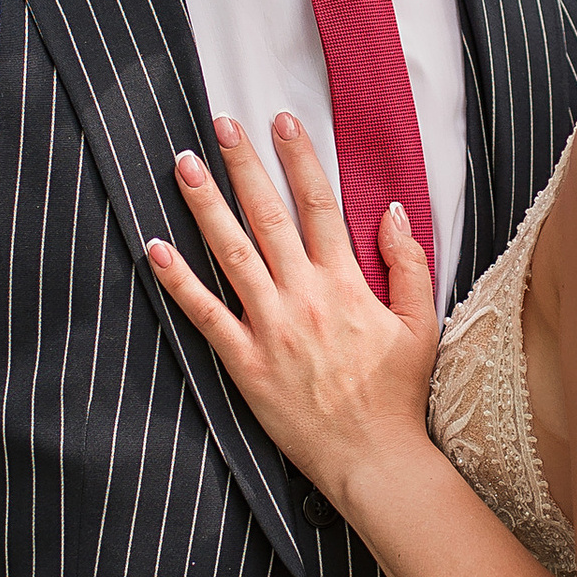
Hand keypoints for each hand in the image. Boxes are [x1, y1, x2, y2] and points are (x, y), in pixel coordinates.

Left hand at [149, 112, 440, 511]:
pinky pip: (205, 313)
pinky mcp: (245, 361)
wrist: (373, 456)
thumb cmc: (396, 393)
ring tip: (184, 165)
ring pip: (231, 252)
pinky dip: (178, 280)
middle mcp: (304, 296)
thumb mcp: (420, 323)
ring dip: (205, 205)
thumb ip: (408, 263)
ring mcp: (271, 327)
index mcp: (346, 283)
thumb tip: (391, 210)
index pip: (319, 204)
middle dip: (244, 164)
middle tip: (221, 123)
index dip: (299, 158)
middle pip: (268, 216)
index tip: (282, 120)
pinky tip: (156, 248)